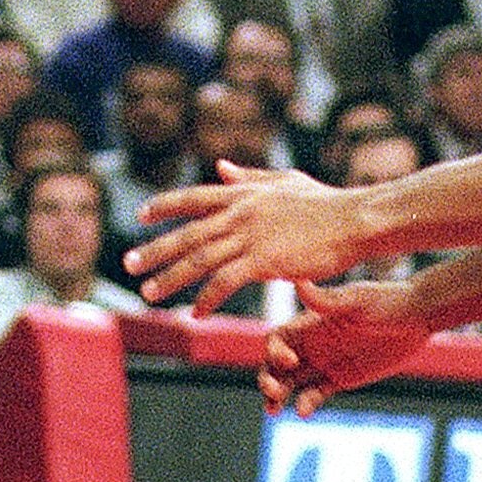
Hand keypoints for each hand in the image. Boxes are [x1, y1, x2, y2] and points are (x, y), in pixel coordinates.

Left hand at [127, 163, 364, 314]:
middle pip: (187, 232)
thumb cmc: (323, 203)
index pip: (192, 197)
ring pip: (199, 258)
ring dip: (171, 278)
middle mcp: (239, 211)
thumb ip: (248, 177)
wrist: (352, 221)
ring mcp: (250, 235)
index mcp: (242, 191)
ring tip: (149, 294)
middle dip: (155, 250)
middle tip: (129, 266)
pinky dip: (207, 298)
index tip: (140, 217)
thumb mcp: (282, 182)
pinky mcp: (264, 260)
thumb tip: (220, 167)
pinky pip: (226, 281)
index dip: (164, 207)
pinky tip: (196, 313)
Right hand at [261, 278, 428, 414]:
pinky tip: (304, 410)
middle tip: (273, 395)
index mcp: (310, 322)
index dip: (274, 352)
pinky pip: (315, 393)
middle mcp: (313, 342)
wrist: (416, 317)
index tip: (292, 362)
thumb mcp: (355, 301)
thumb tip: (298, 281)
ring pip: (291, 382)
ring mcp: (326, 362)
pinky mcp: (342, 378)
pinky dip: (306, 402)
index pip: (276, 338)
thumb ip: (325, 299)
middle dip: (267, 378)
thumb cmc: (385, 301)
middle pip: (276, 363)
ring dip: (278, 395)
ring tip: (274, 410)